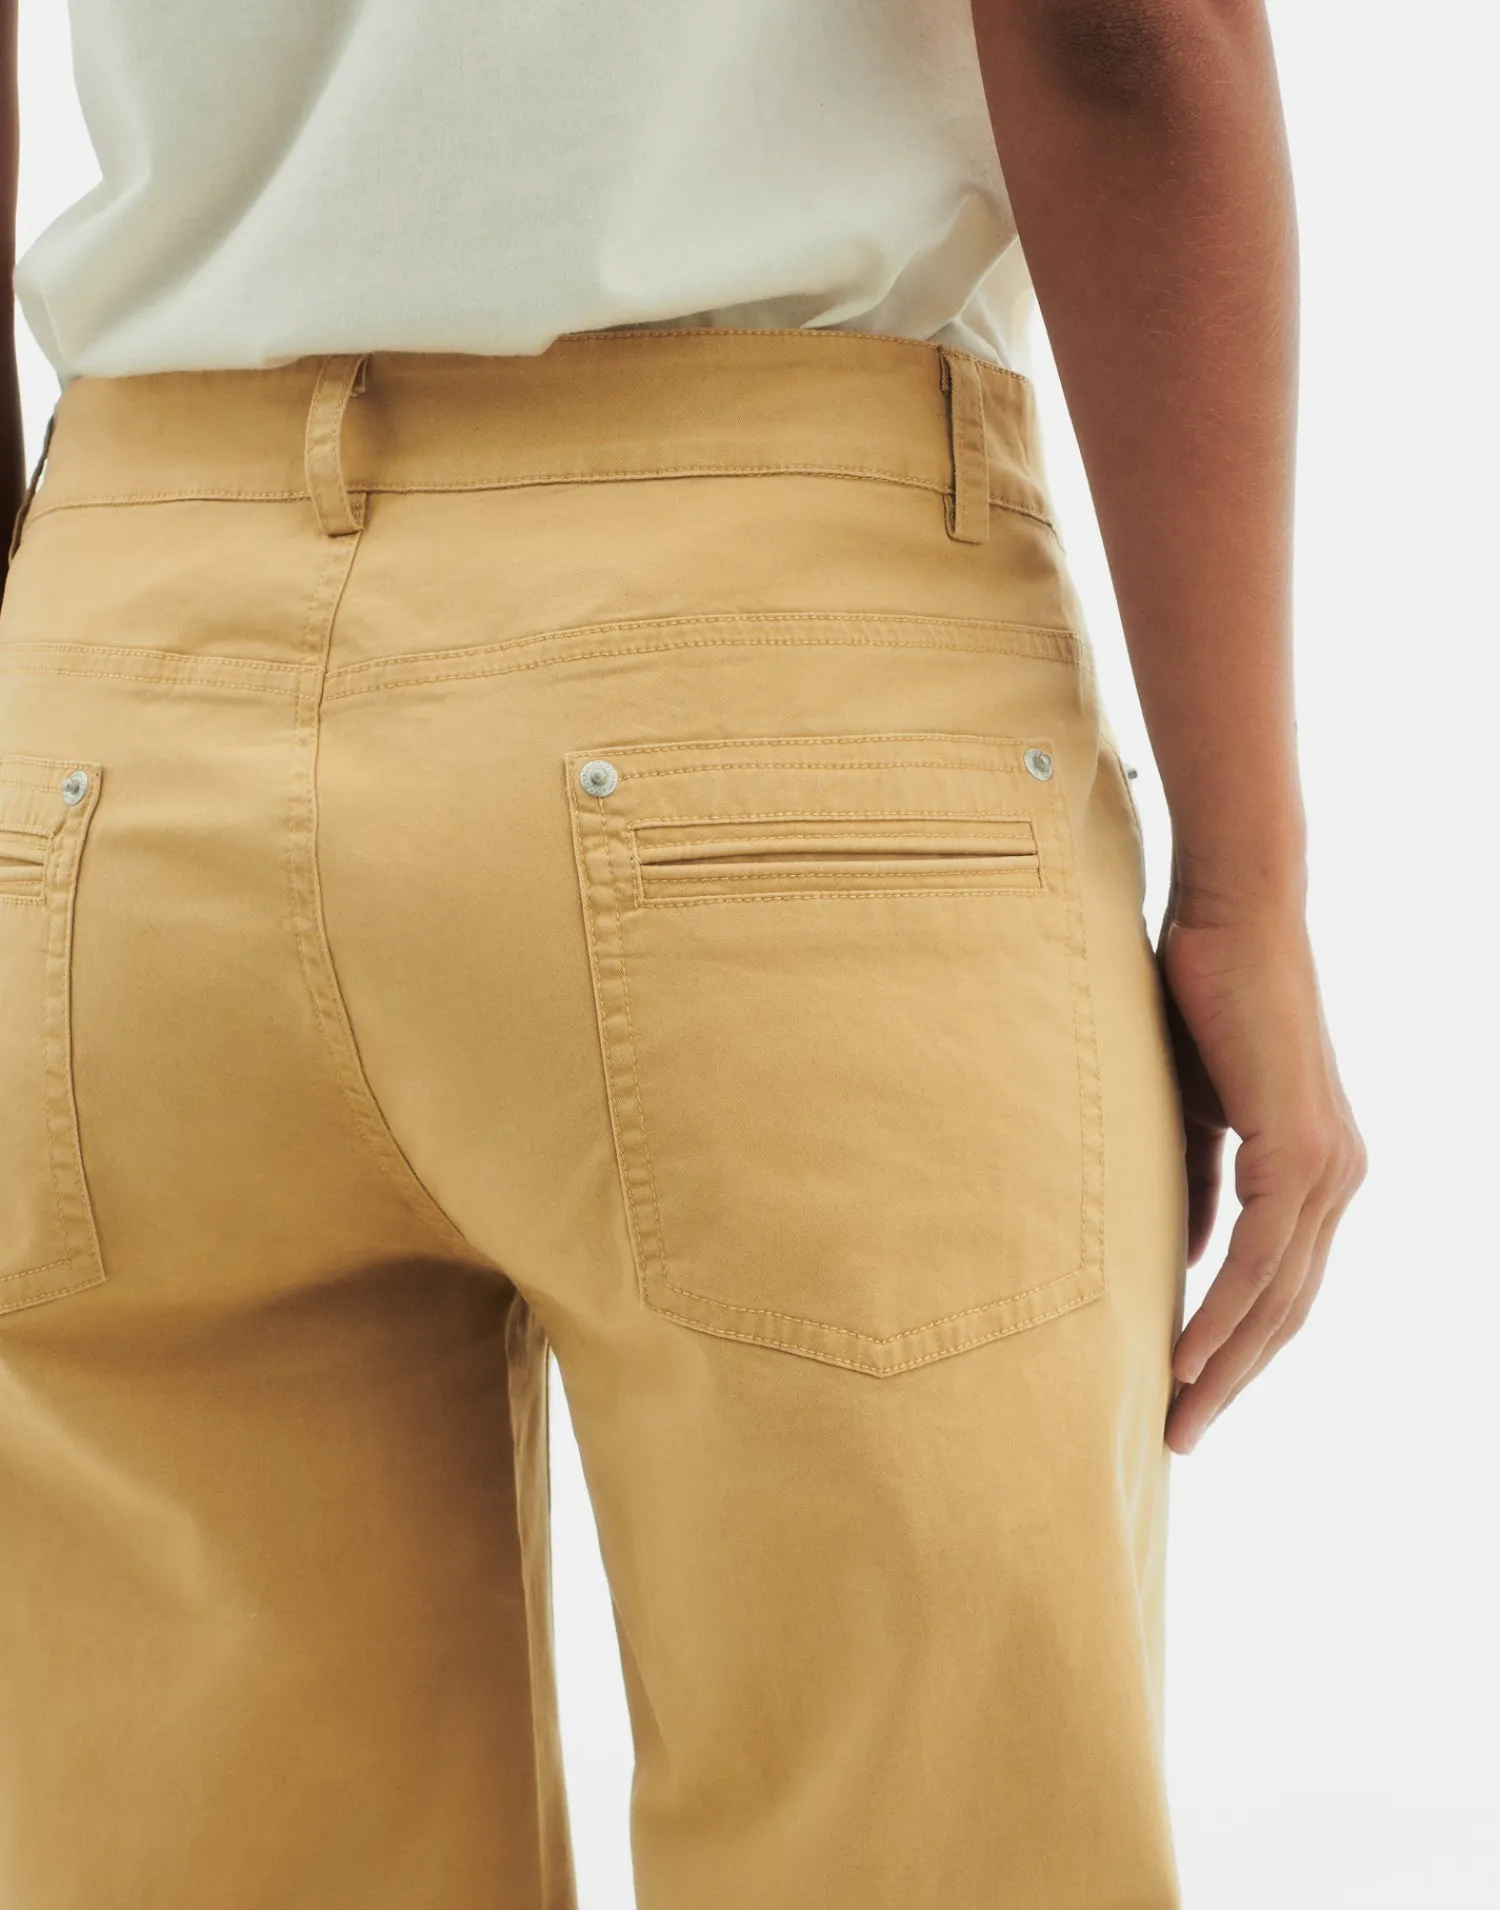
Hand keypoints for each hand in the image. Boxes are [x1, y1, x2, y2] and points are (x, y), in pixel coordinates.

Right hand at [1156, 898, 1365, 1453]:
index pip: (1282, 1286)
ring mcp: (1328, 1166)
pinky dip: (1222, 1312)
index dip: (1239, 1347)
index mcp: (1317, 1171)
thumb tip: (1180, 1259)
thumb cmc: (1201, 1000)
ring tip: (1179, 1416)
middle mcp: (1338, 1179)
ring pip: (1278, 1296)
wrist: (1232, 916)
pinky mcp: (1300, 1148)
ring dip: (1225, 1365)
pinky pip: (1259, 1255)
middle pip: (1289, 1310)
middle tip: (1182, 1436)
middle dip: (1235, 1380)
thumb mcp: (1191, 1112)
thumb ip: (1195, 1183)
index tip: (1189, 1395)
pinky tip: (1186, 1355)